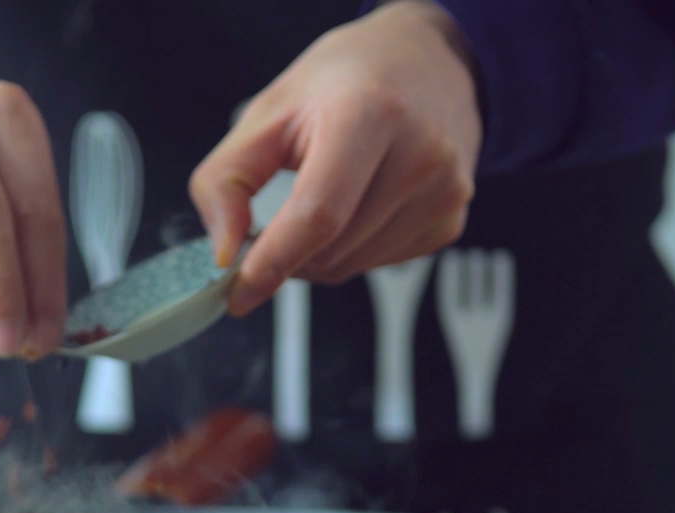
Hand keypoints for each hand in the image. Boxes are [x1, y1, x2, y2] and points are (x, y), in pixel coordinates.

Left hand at [189, 0, 480, 315]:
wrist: (427, 61)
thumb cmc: (348, 80)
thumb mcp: (268, 112)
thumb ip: (225, 182)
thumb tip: (223, 252)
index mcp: (370, 113)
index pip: (317, 215)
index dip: (272, 262)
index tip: (238, 290)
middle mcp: (420, 153)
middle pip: (330, 250)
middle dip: (285, 254)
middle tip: (270, 224)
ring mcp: (443, 191)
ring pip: (351, 267)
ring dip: (316, 254)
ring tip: (319, 199)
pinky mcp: (451, 219)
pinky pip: (379, 265)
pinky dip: (350, 250)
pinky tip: (356, 205)